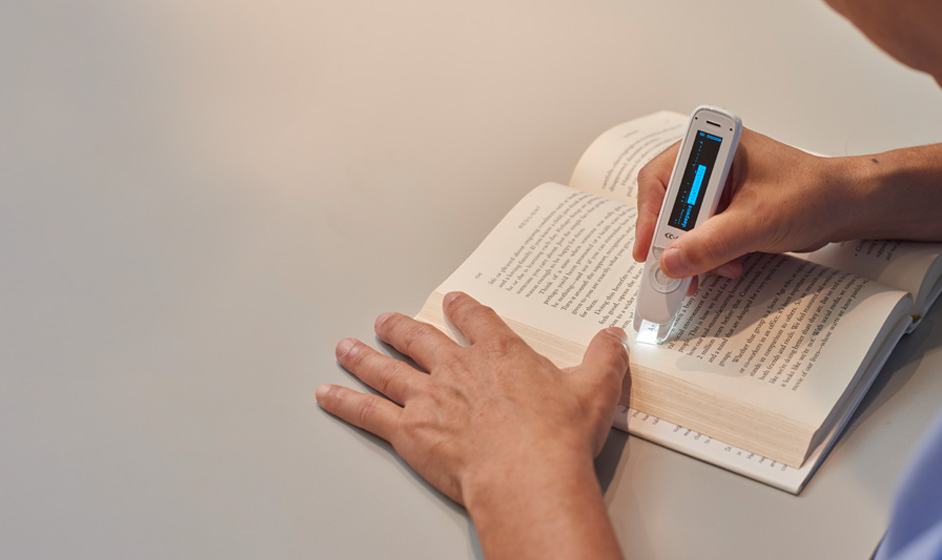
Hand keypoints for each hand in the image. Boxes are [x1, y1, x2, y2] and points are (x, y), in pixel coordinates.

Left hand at [316, 291, 629, 504]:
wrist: (527, 473)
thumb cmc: (557, 437)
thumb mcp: (595, 390)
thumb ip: (603, 359)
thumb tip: (613, 338)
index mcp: (500, 355)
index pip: (477, 320)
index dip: (465, 309)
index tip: (456, 302)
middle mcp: (458, 369)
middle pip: (420, 338)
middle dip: (402, 327)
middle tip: (388, 320)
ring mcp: (428, 397)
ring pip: (386, 368)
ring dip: (363, 355)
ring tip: (346, 346)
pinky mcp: (407, 430)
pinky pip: (366, 411)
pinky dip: (344, 402)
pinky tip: (327, 394)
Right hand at [633, 129, 847, 286]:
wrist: (846, 206)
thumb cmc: (811, 194)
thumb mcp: (757, 222)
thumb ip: (712, 243)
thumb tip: (671, 261)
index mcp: (713, 145)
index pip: (661, 178)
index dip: (649, 215)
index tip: (648, 249)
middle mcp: (710, 162)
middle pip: (667, 202)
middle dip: (671, 240)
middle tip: (670, 271)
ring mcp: (718, 186)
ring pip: (683, 222)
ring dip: (691, 252)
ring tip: (703, 274)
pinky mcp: (727, 207)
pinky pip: (701, 232)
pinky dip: (707, 253)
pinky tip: (725, 266)